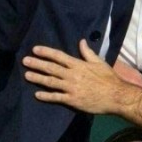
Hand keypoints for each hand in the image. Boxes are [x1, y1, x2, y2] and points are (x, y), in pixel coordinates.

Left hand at [24, 39, 141, 123]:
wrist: (116, 96)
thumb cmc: (108, 78)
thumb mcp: (99, 62)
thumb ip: (87, 53)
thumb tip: (81, 41)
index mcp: (78, 64)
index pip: (59, 56)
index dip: (46, 52)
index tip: (35, 49)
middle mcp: (72, 75)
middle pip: (51, 68)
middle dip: (37, 63)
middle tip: (25, 61)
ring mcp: (71, 88)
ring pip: (51, 82)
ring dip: (38, 78)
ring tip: (26, 75)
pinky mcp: (72, 100)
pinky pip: (56, 97)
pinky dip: (46, 96)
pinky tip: (37, 94)